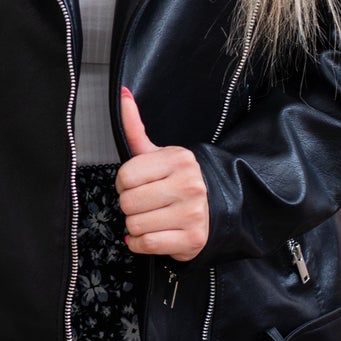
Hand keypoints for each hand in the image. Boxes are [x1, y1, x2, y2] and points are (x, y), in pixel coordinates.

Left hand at [115, 87, 208, 263]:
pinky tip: (154, 233)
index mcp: (178, 160)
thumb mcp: (160, 154)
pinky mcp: (192, 239)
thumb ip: (136, 128)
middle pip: (128, 203)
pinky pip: (146, 244)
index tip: (137, 185)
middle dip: (130, 206)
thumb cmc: (180, 181)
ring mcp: (192, 214)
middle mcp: (189, 185)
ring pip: (134, 226)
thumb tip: (123, 95)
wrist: (217, 208)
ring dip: (136, 226)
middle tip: (146, 203)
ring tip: (153, 217)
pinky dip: (142, 243)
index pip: (125, 176)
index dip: (124, 184)